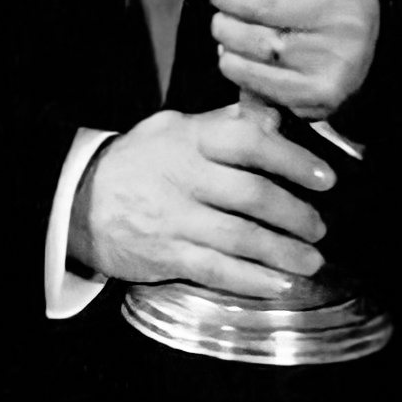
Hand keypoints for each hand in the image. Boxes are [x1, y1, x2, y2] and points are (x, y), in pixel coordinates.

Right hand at [70, 105, 337, 298]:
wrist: (76, 200)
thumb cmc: (136, 164)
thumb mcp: (171, 129)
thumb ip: (222, 123)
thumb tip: (273, 116)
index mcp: (187, 140)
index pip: (247, 141)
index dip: (292, 159)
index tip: (325, 178)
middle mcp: (181, 177)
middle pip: (252, 195)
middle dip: (296, 215)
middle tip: (318, 227)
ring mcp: (173, 218)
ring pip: (241, 237)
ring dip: (284, 253)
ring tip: (310, 260)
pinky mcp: (166, 254)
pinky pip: (218, 269)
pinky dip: (253, 280)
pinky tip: (278, 285)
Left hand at [206, 0, 379, 119]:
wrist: (359, 58)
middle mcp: (344, 13)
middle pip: (251, 1)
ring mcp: (335, 54)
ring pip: (243, 37)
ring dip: (223, 30)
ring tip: (232, 23)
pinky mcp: (321, 90)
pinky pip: (247, 74)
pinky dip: (233, 64)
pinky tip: (244, 54)